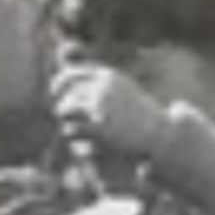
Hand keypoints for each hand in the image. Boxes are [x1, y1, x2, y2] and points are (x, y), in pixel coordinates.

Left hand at [50, 61, 171, 159]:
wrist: (160, 133)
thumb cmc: (141, 114)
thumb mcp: (123, 91)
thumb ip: (101, 85)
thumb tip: (72, 82)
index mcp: (108, 76)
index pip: (71, 74)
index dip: (59, 84)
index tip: (55, 93)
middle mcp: (102, 88)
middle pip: (68, 95)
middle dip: (63, 107)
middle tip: (63, 116)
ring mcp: (101, 107)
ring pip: (66, 111)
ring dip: (66, 122)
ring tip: (72, 129)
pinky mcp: (99, 128)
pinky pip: (72, 129)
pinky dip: (72, 135)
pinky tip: (79, 140)